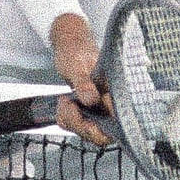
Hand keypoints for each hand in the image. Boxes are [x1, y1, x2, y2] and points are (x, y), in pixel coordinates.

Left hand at [49, 14, 112, 145]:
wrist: (70, 45)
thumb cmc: (76, 52)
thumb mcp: (78, 66)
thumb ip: (84, 84)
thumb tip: (92, 100)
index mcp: (114, 94)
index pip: (115, 125)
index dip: (99, 130)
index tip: (84, 121)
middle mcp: (109, 104)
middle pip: (99, 134)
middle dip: (79, 124)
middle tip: (67, 104)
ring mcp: (98, 108)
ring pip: (86, 130)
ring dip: (70, 120)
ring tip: (64, 100)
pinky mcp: (87, 110)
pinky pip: (77, 124)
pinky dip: (66, 117)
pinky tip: (64, 103)